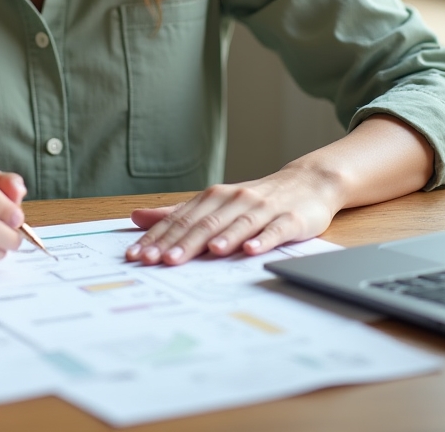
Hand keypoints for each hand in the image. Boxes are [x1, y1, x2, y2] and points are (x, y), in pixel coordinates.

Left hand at [125, 164, 339, 265]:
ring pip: (236, 225)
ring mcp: (262, 209)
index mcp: (214, 197)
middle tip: (158, 261)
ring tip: (200, 254)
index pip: (180, 219)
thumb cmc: (256, 200)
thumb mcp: (215, 204)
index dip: (158, 237)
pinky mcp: (289, 219)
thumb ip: (178, 213)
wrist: (308, 184)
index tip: (137, 255)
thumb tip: (137, 218)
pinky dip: (261, 241)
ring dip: (218, 240)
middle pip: (204, 223)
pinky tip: (250, 251)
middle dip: (180, 243)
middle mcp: (234, 200)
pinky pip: (274, 231)